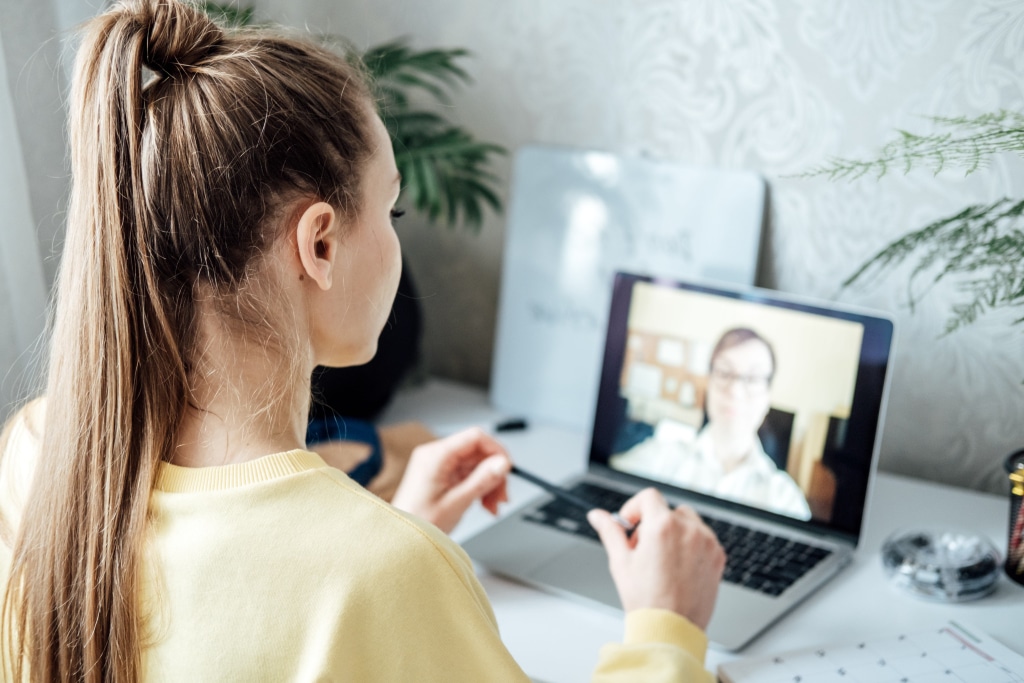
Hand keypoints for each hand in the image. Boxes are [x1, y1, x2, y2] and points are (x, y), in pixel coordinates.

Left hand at [391, 427, 510, 533]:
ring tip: (492, 506)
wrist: (401, 540)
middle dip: (494, 473)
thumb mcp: (456, 503)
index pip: (475, 437)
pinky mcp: (442, 475)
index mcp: (435, 456)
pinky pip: (469, 474)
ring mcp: (439, 465)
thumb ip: (481, 481)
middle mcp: (436, 455)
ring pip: (476, 464)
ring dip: (489, 483)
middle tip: (502, 496)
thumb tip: (502, 463)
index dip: (496, 451)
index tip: (507, 469)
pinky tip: (484, 504)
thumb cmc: (418, 523)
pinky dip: (480, 487)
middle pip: (478, 452)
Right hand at [587, 488, 724, 629]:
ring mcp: (707, 543)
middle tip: (643, 549)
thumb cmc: (646, 600)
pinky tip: (678, 567)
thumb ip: (610, 531)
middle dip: (654, 524)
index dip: (635, 508)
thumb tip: (597, 516)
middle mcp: (688, 529)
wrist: (671, 629)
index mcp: (662, 526)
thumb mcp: (620, 562)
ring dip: (675, 532)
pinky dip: (691, 545)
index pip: (649, 496)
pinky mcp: (718, 557)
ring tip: (662, 558)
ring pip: (688, 522)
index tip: (631, 525)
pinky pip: (704, 538)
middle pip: (669, 510)